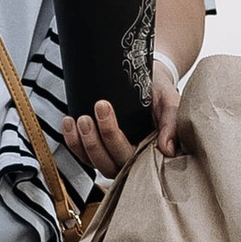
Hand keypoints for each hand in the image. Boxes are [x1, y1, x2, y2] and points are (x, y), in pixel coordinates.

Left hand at [62, 59, 180, 179]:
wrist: (151, 79)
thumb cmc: (161, 92)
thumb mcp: (171, 103)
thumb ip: (172, 124)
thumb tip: (167, 150)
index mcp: (150, 153)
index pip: (130, 158)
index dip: (112, 137)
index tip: (104, 107)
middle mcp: (131, 158)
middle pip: (109, 162)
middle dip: (97, 138)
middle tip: (95, 107)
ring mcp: (113, 155)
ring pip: (93, 161)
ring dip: (83, 142)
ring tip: (79, 118)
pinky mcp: (99, 149)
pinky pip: (82, 154)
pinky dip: (72, 141)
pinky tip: (69, 122)